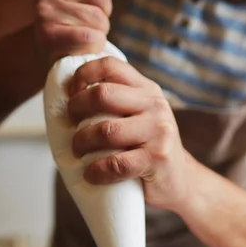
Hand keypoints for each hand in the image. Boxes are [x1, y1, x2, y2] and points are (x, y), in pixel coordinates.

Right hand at [33, 0, 122, 66]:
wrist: (49, 51)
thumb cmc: (71, 15)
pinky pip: (90, 37)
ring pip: (98, 19)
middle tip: (89, 21)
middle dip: (103, 12)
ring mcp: (45, 10)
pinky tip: (84, 46)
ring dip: (100, 31)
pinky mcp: (48, 36)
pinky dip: (95, 45)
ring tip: (85, 33)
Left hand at [67, 56, 191, 210]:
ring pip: (106, 130)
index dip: (83, 75)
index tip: (71, 94)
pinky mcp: (157, 159)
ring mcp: (159, 132)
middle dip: (76, 110)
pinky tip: (91, 174)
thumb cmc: (148, 148)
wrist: (179, 181)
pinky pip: (116, 163)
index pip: (110, 65)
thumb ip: (116, 104)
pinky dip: (97, 171)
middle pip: (102, 95)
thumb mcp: (139, 117)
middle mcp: (155, 105)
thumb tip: (65, 97)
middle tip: (70, 126)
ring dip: (82, 142)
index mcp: (147, 90)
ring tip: (78, 152)